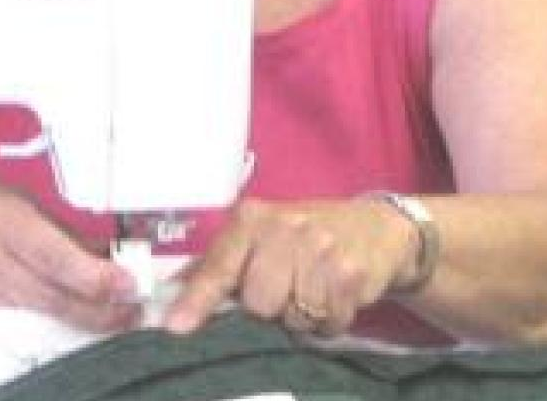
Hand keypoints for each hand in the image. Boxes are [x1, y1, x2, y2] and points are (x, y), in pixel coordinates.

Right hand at [0, 167, 140, 331]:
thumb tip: (104, 257)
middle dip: (100, 310)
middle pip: (52, 297)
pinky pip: (15, 320)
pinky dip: (46, 318)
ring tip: (112, 314)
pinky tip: (68, 314)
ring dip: (79, 317)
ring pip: (38, 315)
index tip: (129, 283)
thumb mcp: (8, 194)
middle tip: (133, 311)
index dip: (97, 278)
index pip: (56, 258)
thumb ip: (56, 228)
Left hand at [163, 197, 417, 336]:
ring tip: (312, 288)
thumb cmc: (302, 237)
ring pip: (294, 318)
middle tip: (285, 287)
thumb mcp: (258, 237)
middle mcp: (284, 227)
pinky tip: (334, 293)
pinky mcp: (351, 271)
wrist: (375, 228)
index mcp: (251, 219)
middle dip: (270, 308)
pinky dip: (331, 319)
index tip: (177, 326)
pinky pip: (328, 323)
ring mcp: (320, 247)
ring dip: (302, 316)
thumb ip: (216, 265)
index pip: (219, 267)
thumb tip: (171, 295)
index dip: (198, 300)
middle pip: (258, 304)